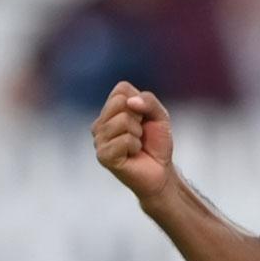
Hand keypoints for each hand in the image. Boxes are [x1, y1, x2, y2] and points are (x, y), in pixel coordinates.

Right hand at [91, 81, 174, 202]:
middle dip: (139, 117)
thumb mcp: (160, 116)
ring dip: (138, 134)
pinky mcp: (103, 155)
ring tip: (136, 144)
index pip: (121, 89)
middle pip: (121, 103)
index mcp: (110, 110)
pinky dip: (135, 146)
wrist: (160, 171)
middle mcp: (100, 123)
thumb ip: (149, 101)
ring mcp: (99, 139)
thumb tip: (130, 102)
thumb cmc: (157, 143)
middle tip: (140, 133)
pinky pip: (124, 140)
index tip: (143, 118)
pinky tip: (132, 154)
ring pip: (123, 121)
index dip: (140, 102)